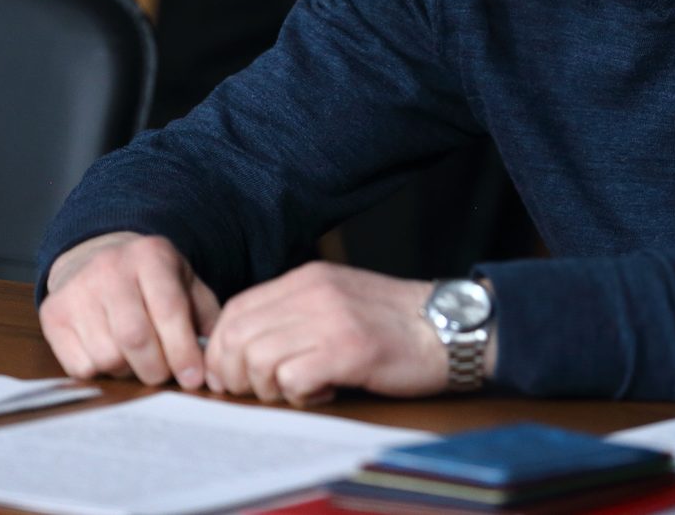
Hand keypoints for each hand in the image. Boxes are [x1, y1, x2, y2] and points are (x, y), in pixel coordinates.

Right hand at [39, 232, 220, 389]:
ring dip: (127, 370)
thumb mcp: (185, 282)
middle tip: (164, 376)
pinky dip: (100, 372)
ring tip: (136, 359)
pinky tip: (110, 355)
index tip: (194, 379)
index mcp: (150, 256)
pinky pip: (79, 365)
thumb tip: (212, 361)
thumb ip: (204, 316)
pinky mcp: (53, 314)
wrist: (95, 256)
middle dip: (156, 368)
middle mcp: (110, 268)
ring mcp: (77, 290)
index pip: (169, 311)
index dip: (183, 351)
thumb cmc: (150, 279)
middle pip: (135, 337)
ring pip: (107, 355)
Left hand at [203, 261, 447, 405]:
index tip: (236, 375)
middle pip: (236, 337)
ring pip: (257, 360)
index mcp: (308, 279)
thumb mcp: (339, 300)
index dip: (223, 350)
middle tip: (263, 391)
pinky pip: (292, 379)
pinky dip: (299, 395)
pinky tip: (325, 390)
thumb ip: (296, 314)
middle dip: (236, 375)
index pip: (235, 310)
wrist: (451, 326)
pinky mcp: (349, 349)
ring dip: (270, 388)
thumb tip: (244, 349)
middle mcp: (314, 292)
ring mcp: (331, 319)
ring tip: (301, 389)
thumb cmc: (396, 323)